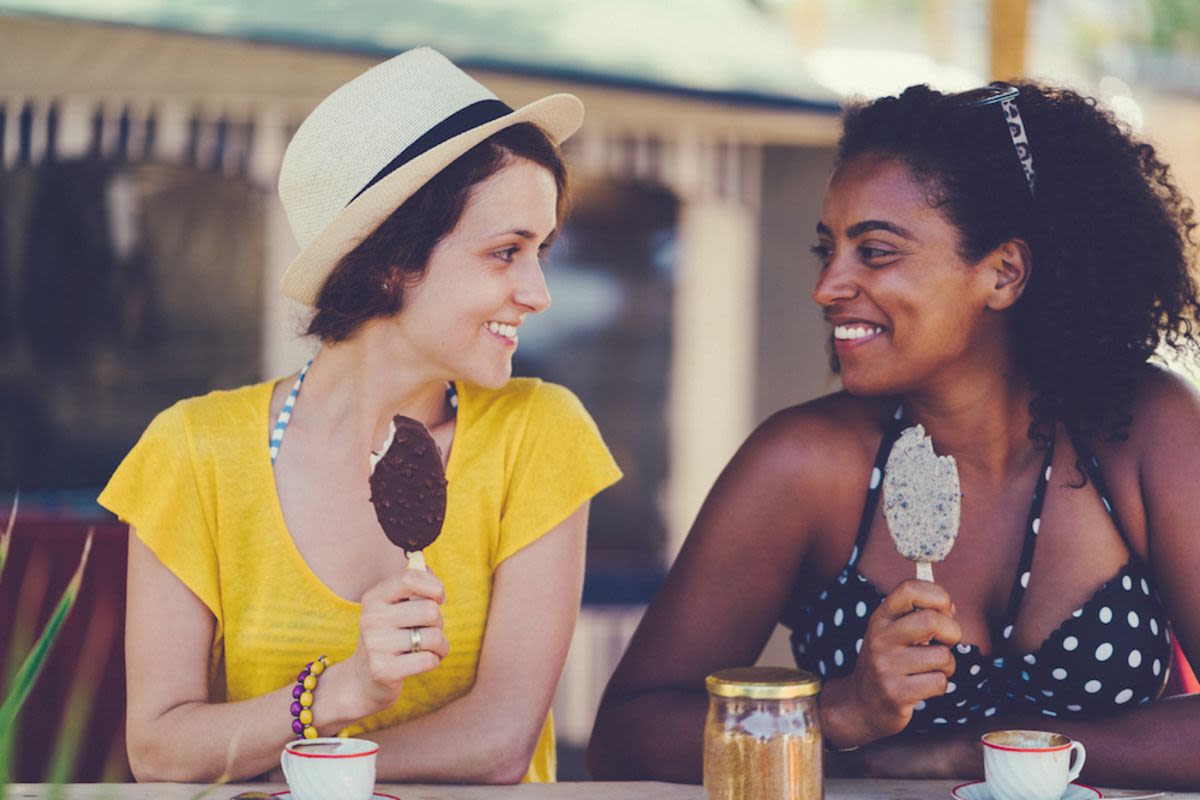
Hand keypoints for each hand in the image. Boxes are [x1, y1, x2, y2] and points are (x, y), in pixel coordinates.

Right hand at [344, 569, 449, 716]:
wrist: (362, 680)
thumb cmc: (388, 637)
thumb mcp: (393, 607)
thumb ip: (410, 583)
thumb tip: (423, 563)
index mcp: (374, 598)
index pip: (410, 578)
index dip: (434, 587)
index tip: (438, 598)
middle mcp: (371, 619)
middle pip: (430, 611)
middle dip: (438, 622)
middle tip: (427, 630)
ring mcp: (376, 645)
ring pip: (433, 637)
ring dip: (440, 645)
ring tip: (429, 648)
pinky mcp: (384, 670)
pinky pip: (429, 660)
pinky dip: (434, 660)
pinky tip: (422, 661)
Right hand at [823, 579, 960, 746]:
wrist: (860, 705)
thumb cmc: (887, 663)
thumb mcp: (892, 632)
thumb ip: (917, 615)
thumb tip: (950, 608)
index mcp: (881, 618)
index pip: (909, 588)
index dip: (937, 594)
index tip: (944, 609)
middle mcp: (880, 638)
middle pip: (932, 620)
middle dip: (952, 632)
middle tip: (945, 643)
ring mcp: (886, 666)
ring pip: (942, 656)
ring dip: (947, 666)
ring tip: (931, 669)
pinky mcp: (896, 693)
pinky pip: (939, 682)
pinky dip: (940, 685)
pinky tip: (924, 686)